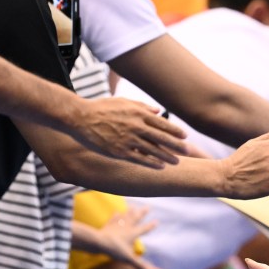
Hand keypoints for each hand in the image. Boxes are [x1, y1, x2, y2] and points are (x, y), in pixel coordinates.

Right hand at [70, 97, 188, 168]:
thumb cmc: (102, 107)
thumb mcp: (123, 102)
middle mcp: (135, 126)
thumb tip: (158, 111)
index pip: (162, 123)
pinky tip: (161, 167)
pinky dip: (152, 163)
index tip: (185, 137)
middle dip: (176, 145)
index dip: (175, 131)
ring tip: (178, 161)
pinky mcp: (119, 151)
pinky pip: (139, 158)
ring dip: (167, 156)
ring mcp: (128, 139)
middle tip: (188, 150)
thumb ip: (142, 106)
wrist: (80, 116)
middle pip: (161, 137)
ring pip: (153, 150)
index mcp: (138, 113)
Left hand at [95, 206, 157, 268]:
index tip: (157, 221)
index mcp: (133, 234)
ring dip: (130, 211)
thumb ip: (139, 266)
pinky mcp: (108, 225)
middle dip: (142, 213)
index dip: (151, 225)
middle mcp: (127, 227)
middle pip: (136, 218)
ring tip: (133, 207)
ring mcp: (117, 225)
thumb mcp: (128, 259)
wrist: (98, 242)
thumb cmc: (113, 250)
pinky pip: (114, 218)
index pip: (144, 229)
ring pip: (126, 216)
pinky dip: (116, 215)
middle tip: (147, 207)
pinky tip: (117, 212)